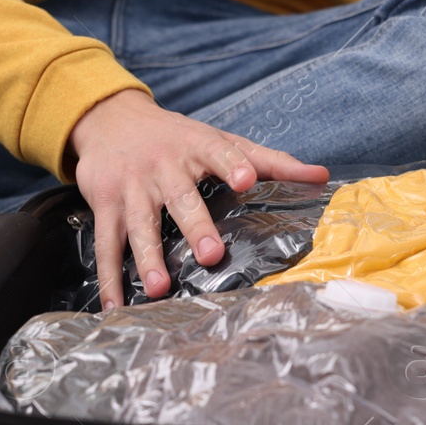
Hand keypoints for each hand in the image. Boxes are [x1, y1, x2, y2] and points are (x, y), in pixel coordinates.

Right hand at [68, 89, 328, 306]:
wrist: (110, 119)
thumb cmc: (178, 137)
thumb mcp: (221, 140)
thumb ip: (271, 161)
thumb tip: (321, 177)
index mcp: (197, 147)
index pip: (219, 153)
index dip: (232, 165)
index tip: (247, 179)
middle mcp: (163, 167)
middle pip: (180, 197)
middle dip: (195, 225)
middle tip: (211, 254)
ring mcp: (131, 187)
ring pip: (139, 225)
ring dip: (148, 257)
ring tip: (159, 288)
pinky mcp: (105, 204)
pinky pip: (106, 244)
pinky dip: (109, 277)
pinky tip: (115, 305)